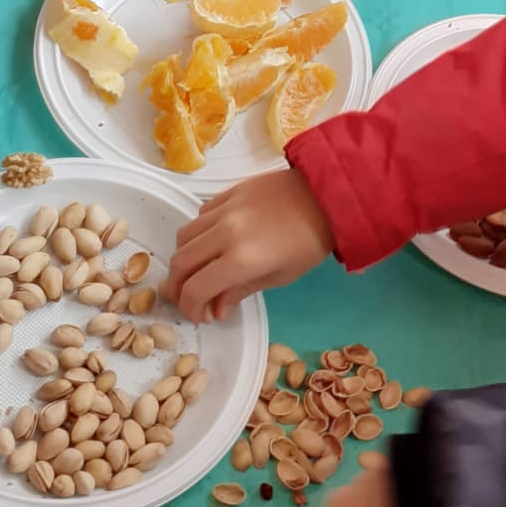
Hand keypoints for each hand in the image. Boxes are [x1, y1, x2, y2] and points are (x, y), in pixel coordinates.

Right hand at [166, 166, 333, 321]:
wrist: (327, 197)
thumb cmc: (310, 242)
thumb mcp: (280, 276)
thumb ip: (240, 292)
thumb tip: (215, 310)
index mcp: (241, 259)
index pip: (195, 288)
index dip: (189, 307)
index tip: (196, 315)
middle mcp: (225, 232)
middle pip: (181, 262)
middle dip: (177, 286)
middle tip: (187, 298)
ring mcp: (225, 208)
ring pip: (184, 235)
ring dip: (184, 258)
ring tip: (196, 271)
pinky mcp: (229, 190)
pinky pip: (200, 213)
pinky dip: (198, 232)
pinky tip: (211, 242)